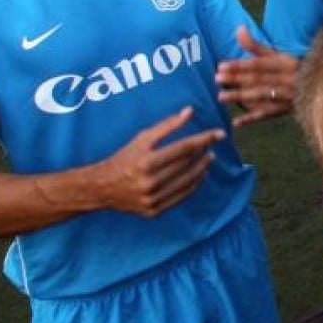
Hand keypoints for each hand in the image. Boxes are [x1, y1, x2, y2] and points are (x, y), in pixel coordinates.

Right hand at [97, 107, 223, 216]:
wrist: (102, 188)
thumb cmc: (124, 158)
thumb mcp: (141, 139)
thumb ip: (167, 126)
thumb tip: (190, 111)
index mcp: (145, 162)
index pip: (184, 148)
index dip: (204, 139)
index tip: (219, 133)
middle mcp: (149, 182)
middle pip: (187, 164)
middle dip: (204, 152)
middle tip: (213, 143)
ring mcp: (152, 199)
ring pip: (188, 182)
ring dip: (203, 168)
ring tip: (208, 157)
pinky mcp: (154, 211)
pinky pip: (182, 196)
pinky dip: (195, 184)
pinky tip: (201, 174)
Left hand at [216, 25, 298, 126]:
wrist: (320, 87)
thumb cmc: (291, 68)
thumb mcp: (276, 55)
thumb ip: (255, 45)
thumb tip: (239, 29)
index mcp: (286, 63)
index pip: (259, 64)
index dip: (240, 65)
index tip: (221, 66)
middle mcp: (288, 79)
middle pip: (259, 79)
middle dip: (237, 79)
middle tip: (217, 78)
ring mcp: (288, 96)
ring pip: (262, 96)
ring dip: (241, 97)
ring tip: (221, 97)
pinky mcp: (285, 110)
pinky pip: (267, 115)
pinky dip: (252, 119)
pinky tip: (236, 122)